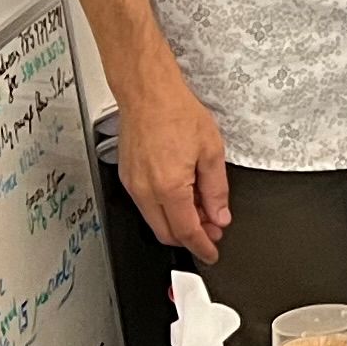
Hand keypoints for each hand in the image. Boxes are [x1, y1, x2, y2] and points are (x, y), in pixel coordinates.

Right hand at [117, 70, 232, 261]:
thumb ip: (216, 190)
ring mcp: (132, 185)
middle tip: (212, 228)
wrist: (147, 92)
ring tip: (201, 207)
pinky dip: (164, 208)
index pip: (187, 231)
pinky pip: (146, 204)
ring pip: (155, 220)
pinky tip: (182, 195)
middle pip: (167, 232)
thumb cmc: (176, 112)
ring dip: (177, 221)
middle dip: (191, 236)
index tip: (211, 253)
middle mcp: (145, 191)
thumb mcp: (211, 151)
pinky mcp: (126, 177)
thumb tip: (219, 215)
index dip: (202, 246)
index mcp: (169, 187)